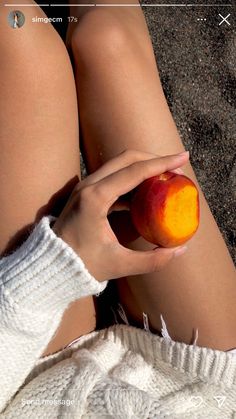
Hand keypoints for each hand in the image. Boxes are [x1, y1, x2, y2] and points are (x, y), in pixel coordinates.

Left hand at [52, 149, 188, 281]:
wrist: (50, 265)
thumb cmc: (80, 265)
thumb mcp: (119, 264)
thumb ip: (152, 260)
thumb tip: (180, 251)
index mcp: (96, 198)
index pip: (135, 171)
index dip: (162, 163)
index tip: (183, 157)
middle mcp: (89, 186)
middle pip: (126, 159)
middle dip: (154, 159)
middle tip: (176, 167)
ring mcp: (85, 187)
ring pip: (119, 165)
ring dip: (143, 167)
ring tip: (164, 178)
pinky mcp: (86, 194)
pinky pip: (113, 178)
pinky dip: (132, 180)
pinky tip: (146, 194)